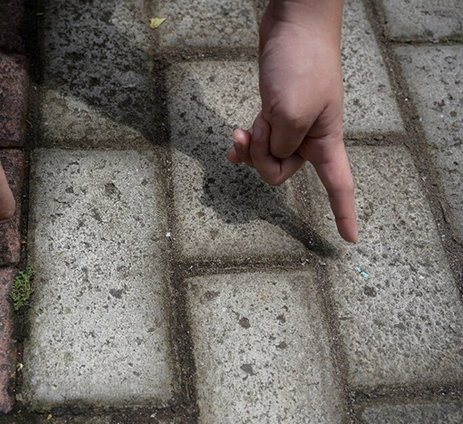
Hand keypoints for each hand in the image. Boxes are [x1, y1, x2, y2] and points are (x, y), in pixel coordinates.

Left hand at [228, 1, 357, 242]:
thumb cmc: (301, 65)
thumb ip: (281, 145)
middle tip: (257, 132)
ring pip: (264, 157)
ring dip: (250, 146)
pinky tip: (234, 142)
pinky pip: (257, 141)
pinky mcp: (273, 111)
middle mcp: (309, 137)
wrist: (293, 24)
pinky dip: (244, 143)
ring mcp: (289, 124)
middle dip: (261, 159)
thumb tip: (271, 154)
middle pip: (280, 173)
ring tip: (247, 125)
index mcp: (325, 141)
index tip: (348, 239)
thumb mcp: (292, 113)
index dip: (344, 213)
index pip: (339, 186)